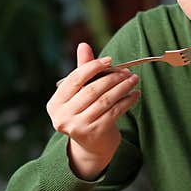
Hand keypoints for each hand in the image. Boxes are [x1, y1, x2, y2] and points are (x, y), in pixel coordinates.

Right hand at [47, 42, 139, 179]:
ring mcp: (78, 127)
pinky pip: (114, 112)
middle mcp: (62, 117)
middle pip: (91, 90)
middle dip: (112, 78)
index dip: (92, 67)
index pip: (74, 79)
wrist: (92, 146)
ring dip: (122, 87)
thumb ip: (82, 70)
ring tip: (134, 80)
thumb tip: (83, 44)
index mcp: (55, 104)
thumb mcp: (81, 93)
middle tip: (127, 71)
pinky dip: (127, 101)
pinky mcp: (94, 134)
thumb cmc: (85, 113)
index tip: (109, 60)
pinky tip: (135, 94)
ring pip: (105, 100)